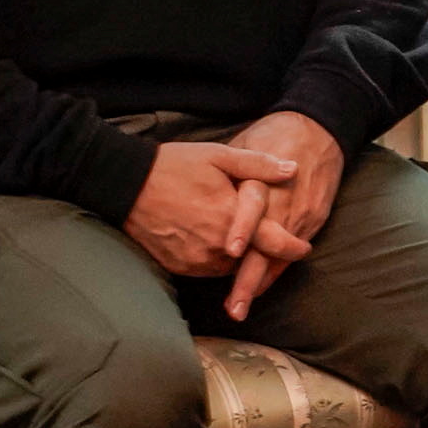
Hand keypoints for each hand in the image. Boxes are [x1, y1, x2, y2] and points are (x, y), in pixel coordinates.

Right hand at [122, 140, 300, 278]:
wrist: (124, 183)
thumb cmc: (174, 165)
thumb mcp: (219, 156)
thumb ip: (259, 165)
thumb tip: (293, 169)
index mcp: (230, 218)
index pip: (273, 243)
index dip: (293, 248)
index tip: (304, 248)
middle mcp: (215, 246)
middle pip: (252, 259)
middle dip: (264, 253)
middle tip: (273, 244)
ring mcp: (195, 259)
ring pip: (230, 267)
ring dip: (239, 258)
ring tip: (242, 243)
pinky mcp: (178, 266)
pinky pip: (207, 270)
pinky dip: (216, 261)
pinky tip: (216, 246)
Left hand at [217, 112, 344, 317]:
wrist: (320, 132)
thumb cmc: (274, 135)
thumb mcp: (243, 145)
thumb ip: (225, 175)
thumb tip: (195, 192)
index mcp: (263, 180)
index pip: (253, 208)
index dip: (243, 229)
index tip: (228, 250)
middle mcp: (283, 203)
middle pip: (267, 247)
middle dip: (250, 279)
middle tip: (234, 307)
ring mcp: (300, 215)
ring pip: (280, 257)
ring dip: (260, 282)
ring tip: (240, 306)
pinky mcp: (313, 221)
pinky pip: (291, 252)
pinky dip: (275, 270)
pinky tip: (258, 286)